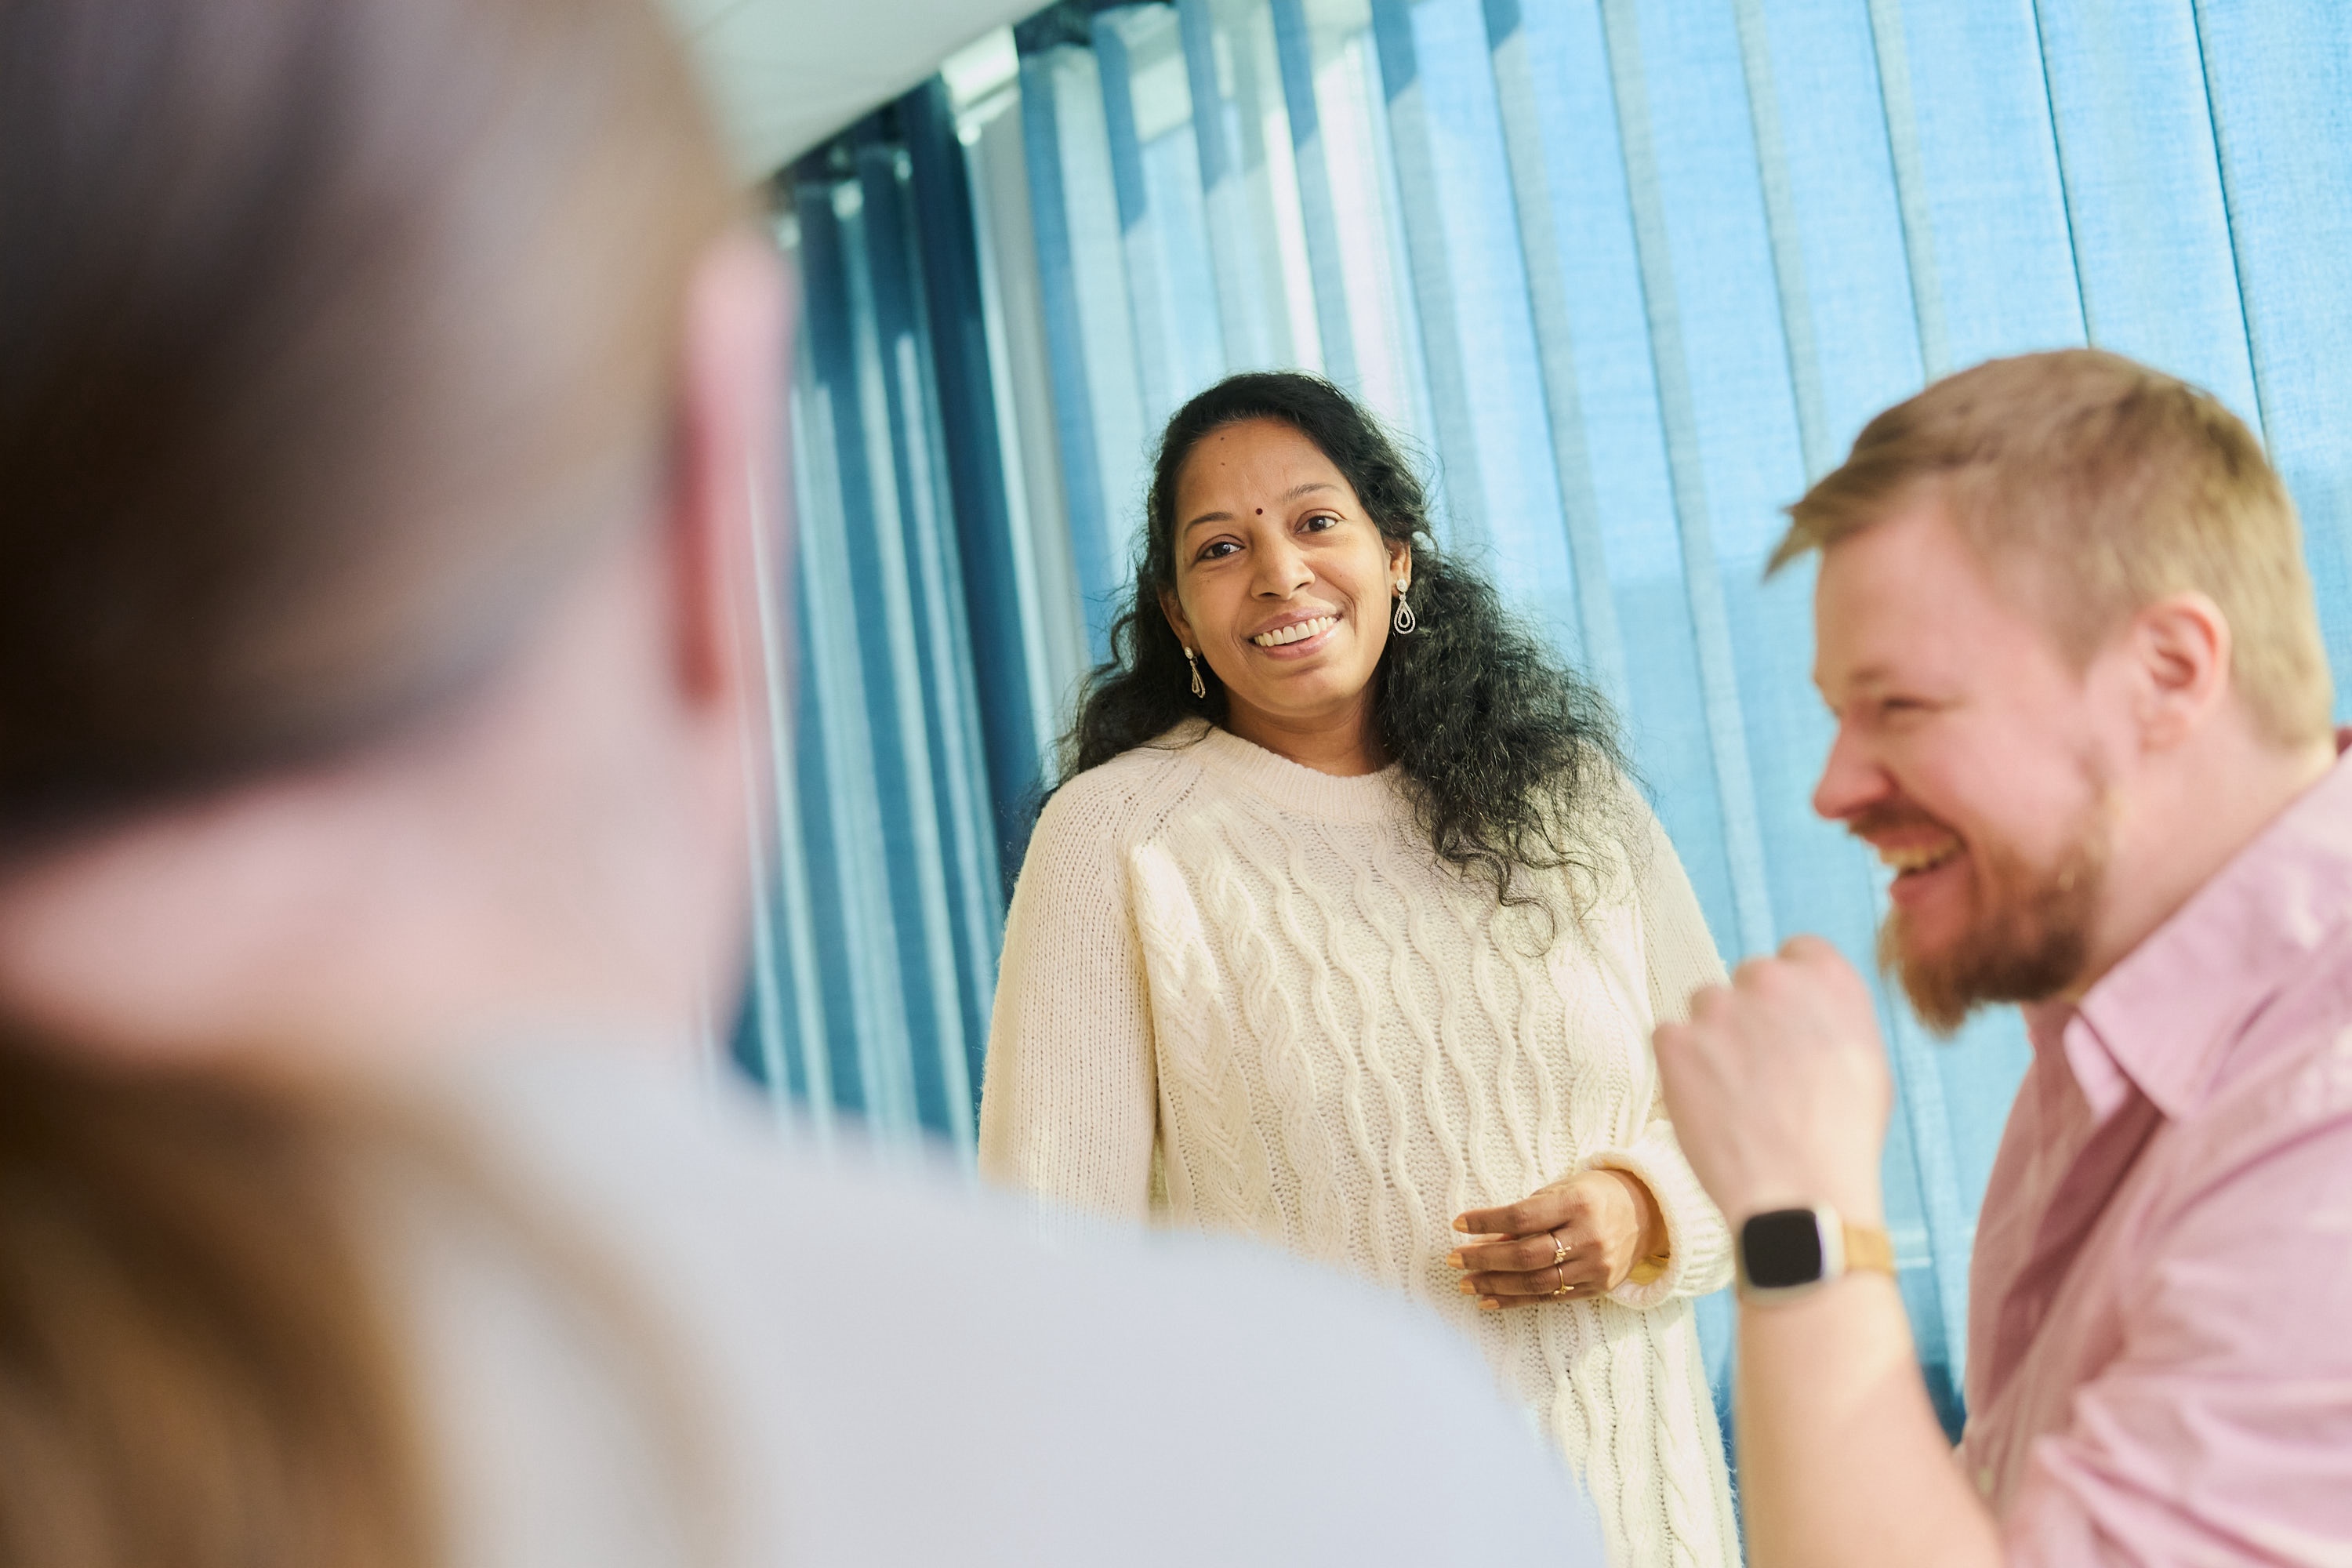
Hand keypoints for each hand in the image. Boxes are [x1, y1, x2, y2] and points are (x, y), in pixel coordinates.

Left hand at [1447, 1168, 1663, 1309]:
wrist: (1648, 1212)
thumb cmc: (1594, 1194)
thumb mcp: (1561, 1191)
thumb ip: (1526, 1216)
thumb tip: (1485, 1240)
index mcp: (1578, 1203)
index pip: (1521, 1217)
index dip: (1486, 1221)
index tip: (1458, 1223)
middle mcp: (1589, 1236)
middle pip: (1526, 1255)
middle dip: (1484, 1259)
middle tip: (1453, 1260)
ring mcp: (1596, 1266)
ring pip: (1536, 1283)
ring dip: (1494, 1285)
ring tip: (1465, 1283)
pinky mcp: (1598, 1287)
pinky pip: (1551, 1299)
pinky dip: (1517, 1301)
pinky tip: (1489, 1300)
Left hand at [1651, 935, 1892, 1228]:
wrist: (1802, 1191)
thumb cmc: (1843, 1139)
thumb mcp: (1866, 1062)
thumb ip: (1831, 1017)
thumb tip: (1808, 1009)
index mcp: (1828, 978)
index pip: (1797, 954)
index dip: (1791, 993)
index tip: (1789, 1025)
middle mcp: (1773, 980)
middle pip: (1748, 979)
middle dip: (1751, 1015)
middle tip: (1762, 1070)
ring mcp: (1720, 1007)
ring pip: (1705, 1007)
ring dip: (1714, 1039)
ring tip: (1736, 1096)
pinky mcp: (1676, 1040)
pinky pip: (1669, 1038)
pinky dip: (1681, 1066)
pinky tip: (1708, 1104)